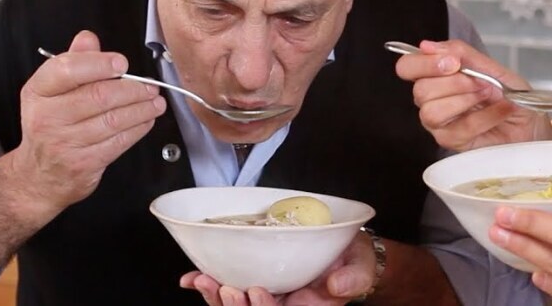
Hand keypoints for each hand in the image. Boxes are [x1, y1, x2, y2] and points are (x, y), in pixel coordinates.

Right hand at [9, 30, 166, 212]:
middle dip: (132, 89)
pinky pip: (118, 142)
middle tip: (149, 85)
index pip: (66, 70)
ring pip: (113, 120)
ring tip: (155, 101)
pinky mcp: (83, 163)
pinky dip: (138, 129)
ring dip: (141, 109)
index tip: (121, 63)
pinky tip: (146, 120)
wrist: (40, 175)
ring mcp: (64, 142)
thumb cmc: (51, 125)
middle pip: (98, 96)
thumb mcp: (52, 91)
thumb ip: (74, 62)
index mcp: (38, 92)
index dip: (98, 63)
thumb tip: (87, 38)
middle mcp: (47, 117)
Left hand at [179, 230, 375, 305]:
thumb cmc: (353, 263)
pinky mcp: (256, 281)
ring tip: (202, 281)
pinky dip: (208, 286)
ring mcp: (267, 297)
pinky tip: (191, 279)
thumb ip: (353, 279)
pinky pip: (229, 290)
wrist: (346, 253)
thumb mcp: (360, 269)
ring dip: (215, 298)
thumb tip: (337, 285)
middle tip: (224, 288)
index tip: (257, 290)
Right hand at [394, 39, 551, 150]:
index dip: (424, 63)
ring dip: (465, 100)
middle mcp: (432, 100)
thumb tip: (428, 45)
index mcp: (437, 76)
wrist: (534, 126)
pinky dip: (484, 117)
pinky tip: (500, 111)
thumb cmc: (514, 97)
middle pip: (420, 90)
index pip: (407, 67)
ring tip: (489, 96)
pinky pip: (457, 130)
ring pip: (430, 112)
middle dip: (455, 83)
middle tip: (481, 82)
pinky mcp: (453, 144)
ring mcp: (440, 124)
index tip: (453, 62)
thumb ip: (463, 54)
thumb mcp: (493, 68)